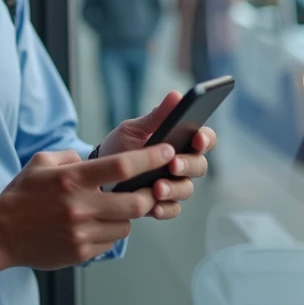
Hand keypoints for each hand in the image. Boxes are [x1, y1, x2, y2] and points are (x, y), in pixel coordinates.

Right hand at [0, 144, 174, 270]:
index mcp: (72, 179)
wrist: (0, 234)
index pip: (123, 166)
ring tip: (112, 208)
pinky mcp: (81, 252)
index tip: (167, 151)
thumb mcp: (42, 162)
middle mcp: (80, 206)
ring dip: (127, 215)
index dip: (150, 158)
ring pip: (127, 224)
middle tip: (152, 187)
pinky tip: (95, 225)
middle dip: (150, 194)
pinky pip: (111, 241)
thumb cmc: (22, 196)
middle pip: (136, 202)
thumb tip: (92, 160)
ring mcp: (81, 232)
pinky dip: (110, 232)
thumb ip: (71, 157)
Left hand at [98, 91, 217, 220]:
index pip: (204, 139)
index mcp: (179, 142)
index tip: (197, 138)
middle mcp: (181, 164)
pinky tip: (154, 207)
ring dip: (174, 189)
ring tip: (157, 188)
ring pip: (186, 189)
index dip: (205, 138)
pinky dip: (165, 209)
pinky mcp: (162, 204)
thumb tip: (176, 95)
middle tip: (172, 164)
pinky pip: (172, 209)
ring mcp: (173, 185)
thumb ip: (156, 116)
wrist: (97, 173)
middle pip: (199, 165)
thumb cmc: (119, 146)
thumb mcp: (134, 129)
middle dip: (188, 165)